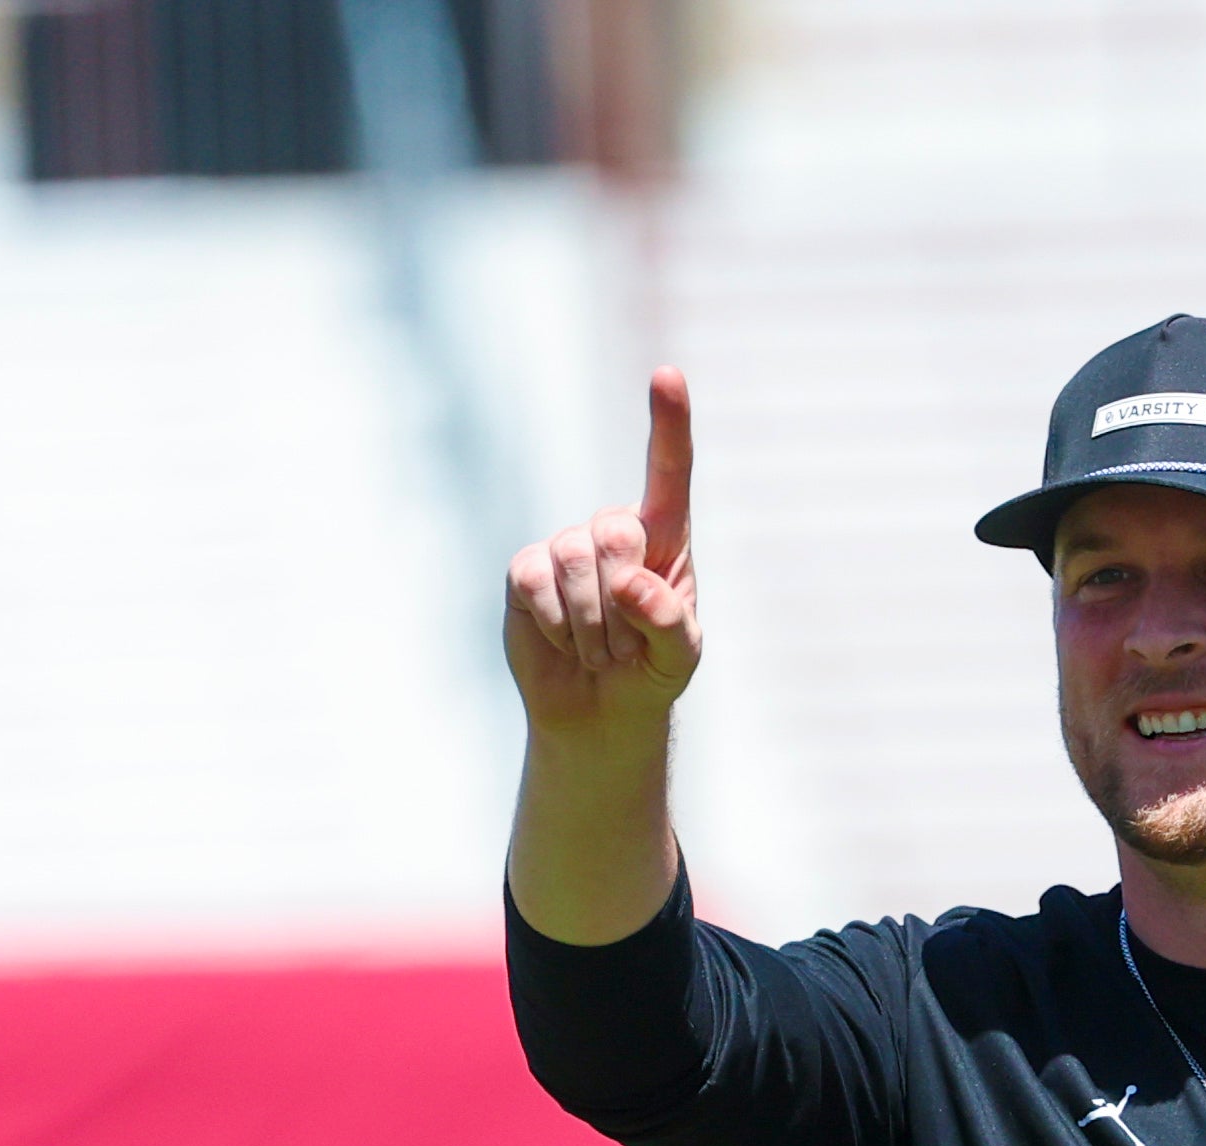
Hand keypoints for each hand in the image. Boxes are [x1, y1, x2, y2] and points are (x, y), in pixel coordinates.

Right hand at [504, 369, 699, 738]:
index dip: (668, 423)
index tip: (666, 375)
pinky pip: (534, 581)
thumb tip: (629, 584)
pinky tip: (562, 640)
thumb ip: (671, 621)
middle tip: (625, 644)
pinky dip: (553, 622)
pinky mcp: (525, 572)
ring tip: (597, 650)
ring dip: (589, 623)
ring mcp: (565, 546)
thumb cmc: (650, 672)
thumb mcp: (680, 655)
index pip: (669, 471)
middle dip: (621, 600)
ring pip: (572, 559)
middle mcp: (613, 529)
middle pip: (615, 531)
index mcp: (665, 536)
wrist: (597, 711)